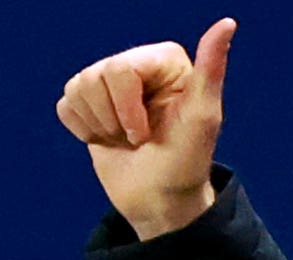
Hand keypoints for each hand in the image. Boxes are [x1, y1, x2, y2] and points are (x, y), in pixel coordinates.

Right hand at [56, 18, 236, 240]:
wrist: (160, 203)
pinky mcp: (89, 104)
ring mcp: (110, 85)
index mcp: (164, 60)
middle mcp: (137, 65)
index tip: (150, 132)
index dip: (129, 108)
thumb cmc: (185, 163)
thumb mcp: (203, 118)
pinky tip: (107, 139)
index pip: (120, 68)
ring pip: (77, 88)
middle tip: (138, 139)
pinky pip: (65, 104)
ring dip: (99, 125)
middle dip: (114, 119)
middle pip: (95, 75)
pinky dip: (82, 129)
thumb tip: (227, 23)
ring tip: (125, 139)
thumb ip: (211, 70)